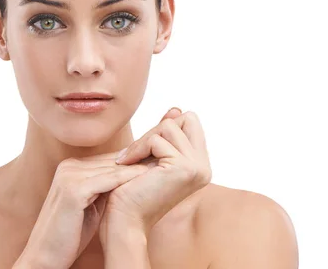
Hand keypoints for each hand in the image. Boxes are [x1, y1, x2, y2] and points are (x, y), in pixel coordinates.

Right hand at [14, 152, 149, 268]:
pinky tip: (147, 179)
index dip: (133, 161)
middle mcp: (69, 166)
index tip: (158, 161)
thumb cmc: (69, 236)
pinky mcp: (73, 189)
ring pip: (113, 167)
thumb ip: (104, 190)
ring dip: (137, 167)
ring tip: (162, 166)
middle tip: (165, 159)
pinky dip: (128, 180)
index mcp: (71, 168)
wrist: (45, 256)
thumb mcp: (89, 207)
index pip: (108, 159)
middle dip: (139, 160)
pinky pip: (109, 180)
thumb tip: (131, 180)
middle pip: (111, 159)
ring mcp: (69, 176)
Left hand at [99, 108, 211, 241]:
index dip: (165, 126)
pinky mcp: (184, 168)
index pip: (190, 121)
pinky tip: (126, 165)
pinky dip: (138, 149)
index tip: (144, 147)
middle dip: (157, 130)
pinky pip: (157, 139)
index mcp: (200, 165)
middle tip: (135, 153)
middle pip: (187, 118)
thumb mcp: (151, 157)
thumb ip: (166, 135)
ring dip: (143, 141)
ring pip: (169, 126)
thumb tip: (176, 108)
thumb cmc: (131, 189)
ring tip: (128, 160)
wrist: (123, 220)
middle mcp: (204, 167)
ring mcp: (197, 167)